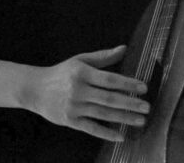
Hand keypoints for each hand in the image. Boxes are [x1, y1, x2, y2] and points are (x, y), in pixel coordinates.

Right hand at [27, 45, 148, 141]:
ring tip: (140, 120)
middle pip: (108, 98)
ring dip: (124, 118)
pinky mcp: (70, 120)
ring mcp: (74, 106)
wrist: (35, 88)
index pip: (109, 79)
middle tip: (147, 107)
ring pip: (103, 114)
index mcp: (81, 72)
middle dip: (130, 103)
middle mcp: (78, 90)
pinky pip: (91, 128)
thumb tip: (124, 48)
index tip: (143, 88)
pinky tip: (121, 135)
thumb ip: (103, 57)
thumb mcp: (80, 60)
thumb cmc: (62, 72)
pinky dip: (107, 133)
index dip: (127, 84)